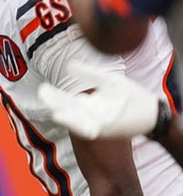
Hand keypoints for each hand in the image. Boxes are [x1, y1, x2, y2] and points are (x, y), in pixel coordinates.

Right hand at [37, 61, 162, 139]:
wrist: (152, 112)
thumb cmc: (132, 96)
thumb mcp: (109, 80)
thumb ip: (89, 73)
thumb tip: (69, 65)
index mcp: (89, 103)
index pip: (67, 100)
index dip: (55, 95)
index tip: (43, 89)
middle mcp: (90, 114)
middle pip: (68, 110)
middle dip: (57, 105)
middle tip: (44, 97)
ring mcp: (98, 123)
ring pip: (78, 121)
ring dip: (67, 119)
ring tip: (56, 113)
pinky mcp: (108, 130)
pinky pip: (91, 130)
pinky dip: (83, 127)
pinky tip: (76, 123)